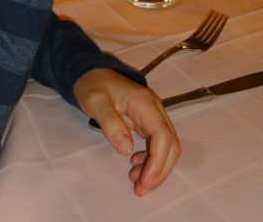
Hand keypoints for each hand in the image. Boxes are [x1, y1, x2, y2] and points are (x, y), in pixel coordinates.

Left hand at [73, 68, 179, 196]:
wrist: (91, 73)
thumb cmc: (93, 86)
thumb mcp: (95, 102)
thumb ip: (109, 122)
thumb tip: (126, 149)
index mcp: (144, 102)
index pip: (163, 135)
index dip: (158, 161)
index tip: (144, 181)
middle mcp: (154, 109)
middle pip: (171, 143)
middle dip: (160, 170)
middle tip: (141, 189)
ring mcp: (153, 115)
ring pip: (167, 146)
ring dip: (156, 167)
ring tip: (136, 181)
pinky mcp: (148, 121)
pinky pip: (158, 144)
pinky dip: (151, 160)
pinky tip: (135, 165)